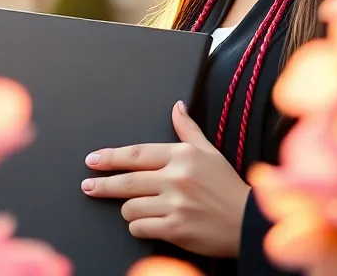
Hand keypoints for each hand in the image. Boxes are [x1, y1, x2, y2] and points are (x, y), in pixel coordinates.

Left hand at [81, 100, 249, 258]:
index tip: (93, 160)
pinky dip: (139, 227)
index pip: (136, 154)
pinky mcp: (176, 229)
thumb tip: (177, 106)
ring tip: (136, 210)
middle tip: (88, 186)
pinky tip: (147, 224)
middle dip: (102, 184)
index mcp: (182, 156)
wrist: (249, 222)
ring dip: (129, 210)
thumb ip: (188, 130)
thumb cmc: (228, 187)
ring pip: (130, 207)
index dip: (111, 157)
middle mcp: (177, 178)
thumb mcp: (210, 152)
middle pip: (127, 180)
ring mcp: (176, 204)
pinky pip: (140, 228)